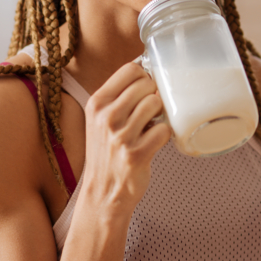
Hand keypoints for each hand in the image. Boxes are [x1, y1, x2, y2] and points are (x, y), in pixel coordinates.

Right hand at [78, 62, 170, 219]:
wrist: (103, 191)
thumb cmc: (107, 151)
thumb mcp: (100, 119)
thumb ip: (119, 96)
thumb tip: (149, 72)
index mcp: (96, 103)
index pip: (130, 70)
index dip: (144, 77)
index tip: (145, 90)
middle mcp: (106, 117)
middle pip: (147, 84)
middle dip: (153, 95)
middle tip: (149, 112)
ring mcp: (121, 136)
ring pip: (156, 104)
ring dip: (160, 115)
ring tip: (150, 126)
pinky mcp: (136, 154)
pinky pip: (164, 130)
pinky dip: (164, 135)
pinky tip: (154, 142)